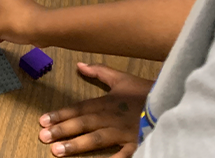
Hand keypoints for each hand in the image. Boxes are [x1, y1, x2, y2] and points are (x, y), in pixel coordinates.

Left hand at [38, 63, 152, 156]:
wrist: (172, 100)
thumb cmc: (146, 92)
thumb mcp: (122, 78)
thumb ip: (100, 72)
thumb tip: (79, 65)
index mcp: (107, 102)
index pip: (79, 108)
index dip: (60, 114)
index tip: (42, 120)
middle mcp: (111, 117)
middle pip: (84, 123)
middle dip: (62, 129)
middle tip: (43, 136)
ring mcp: (124, 132)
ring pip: (97, 139)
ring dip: (76, 145)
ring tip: (57, 151)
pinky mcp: (137, 143)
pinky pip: (123, 154)